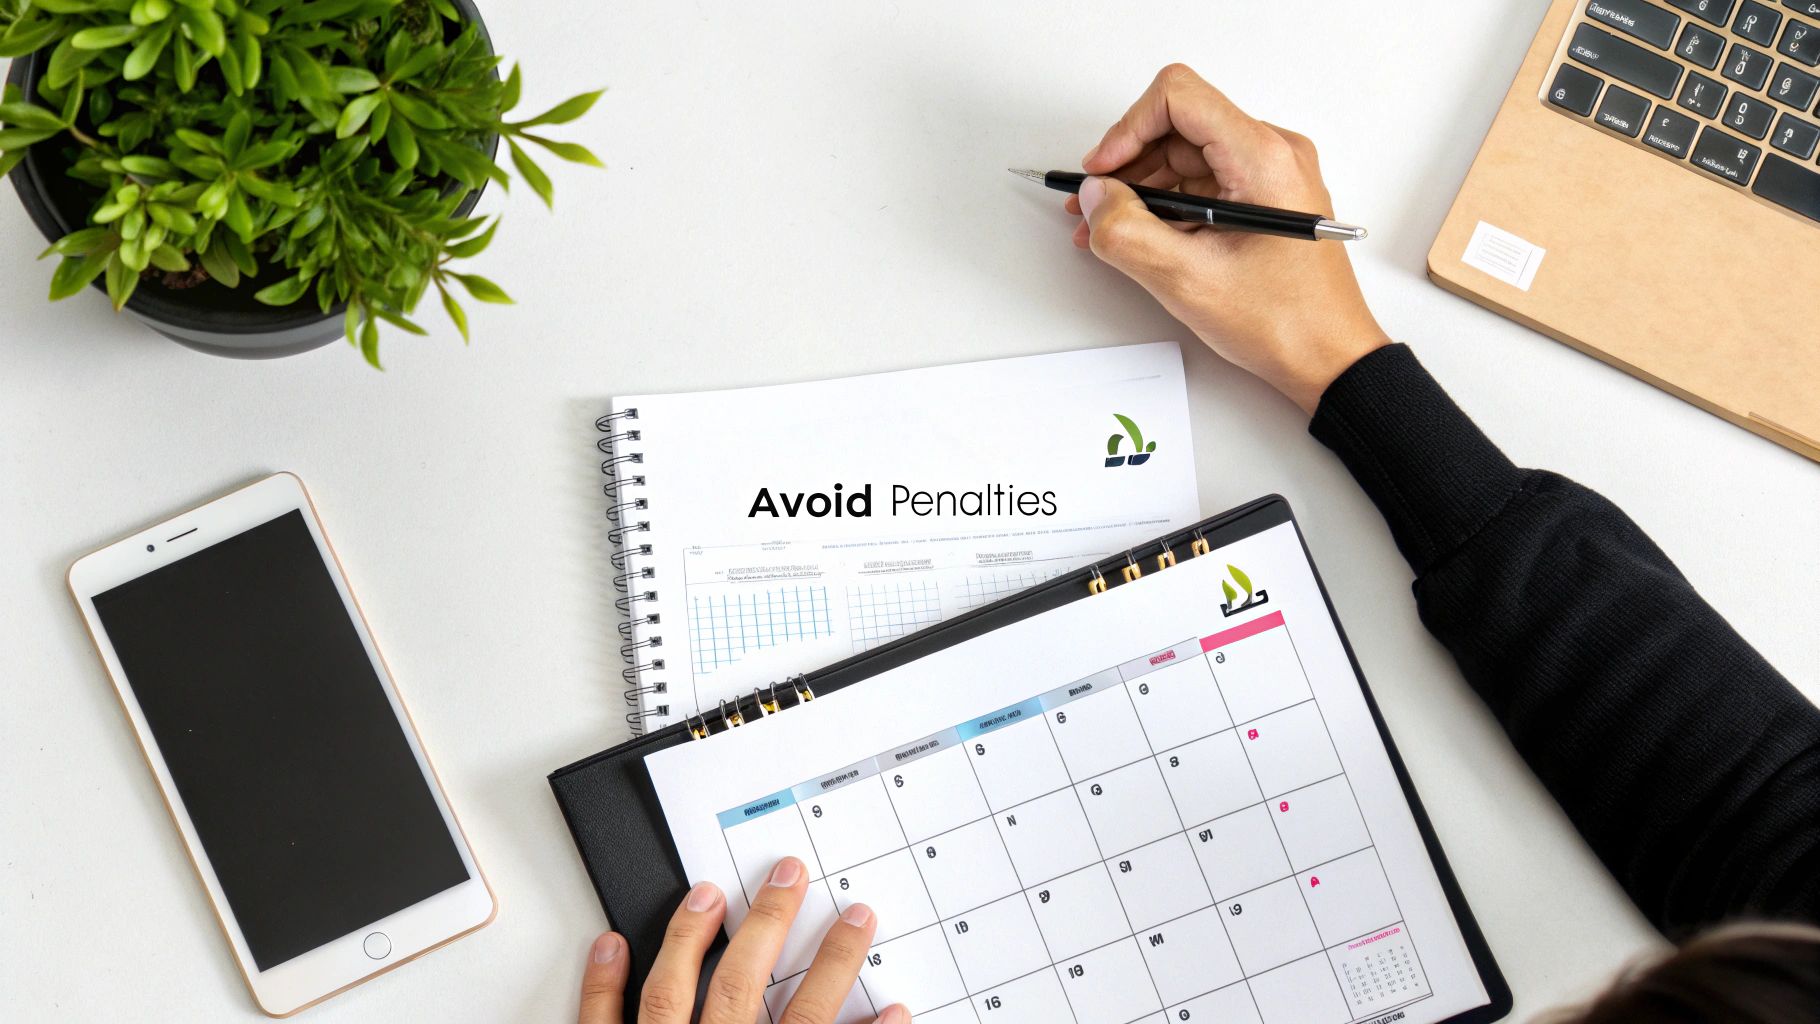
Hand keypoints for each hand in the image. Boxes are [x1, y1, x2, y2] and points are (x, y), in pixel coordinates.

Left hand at [577, 856, 909, 1023]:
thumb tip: (885, 1021)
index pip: (810, 1019)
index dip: (838, 968)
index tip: (861, 925)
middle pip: (740, 986)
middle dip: (769, 925)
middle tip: (791, 875)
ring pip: (671, 993)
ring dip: (691, 937)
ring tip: (709, 890)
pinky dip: (603, 984)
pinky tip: (612, 941)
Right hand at [1065, 64, 1389, 413]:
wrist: (1330, 358)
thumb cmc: (1285, 321)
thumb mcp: (1188, 279)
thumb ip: (1127, 231)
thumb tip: (1094, 197)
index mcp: (1262, 158)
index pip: (1178, 98)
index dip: (1127, 129)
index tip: (1101, 171)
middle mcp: (1273, 153)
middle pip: (1178, 127)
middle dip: (1128, 164)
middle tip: (1093, 206)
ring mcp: (1272, 174)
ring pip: (1187, 156)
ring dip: (1142, 188)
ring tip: (1109, 229)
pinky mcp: (1267, 197)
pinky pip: (1205, 182)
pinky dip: (1168, 204)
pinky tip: (1142, 237)